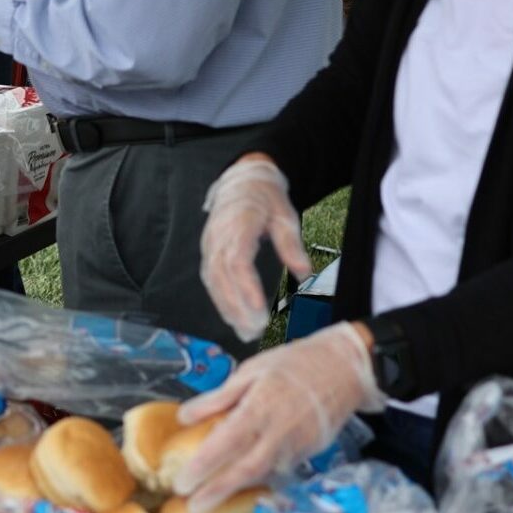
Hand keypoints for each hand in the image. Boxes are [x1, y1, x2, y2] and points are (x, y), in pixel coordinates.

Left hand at [173, 322, 384, 512]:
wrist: (346, 368)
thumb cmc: (294, 363)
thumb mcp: (252, 370)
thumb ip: (219, 397)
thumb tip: (184, 416)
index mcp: (261, 405)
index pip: (228, 442)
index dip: (204, 465)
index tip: (182, 482)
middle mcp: (280, 432)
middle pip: (246, 470)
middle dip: (217, 492)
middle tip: (192, 506)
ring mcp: (297, 446)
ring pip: (263, 475)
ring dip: (236, 491)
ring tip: (209, 501)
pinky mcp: (308, 453)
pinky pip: (278, 470)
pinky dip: (258, 480)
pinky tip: (241, 486)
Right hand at [200, 155, 310, 342]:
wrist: (243, 180)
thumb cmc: (266, 198)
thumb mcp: (285, 215)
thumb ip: (291, 244)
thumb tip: (304, 273)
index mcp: (238, 224)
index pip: (238, 261)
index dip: (246, 287)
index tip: (259, 309)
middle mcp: (218, 235)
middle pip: (221, 276)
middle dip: (236, 306)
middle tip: (254, 331)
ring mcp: (210, 243)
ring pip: (213, 280)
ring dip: (227, 308)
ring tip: (246, 331)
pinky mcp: (208, 250)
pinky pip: (210, 278)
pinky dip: (221, 299)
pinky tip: (234, 317)